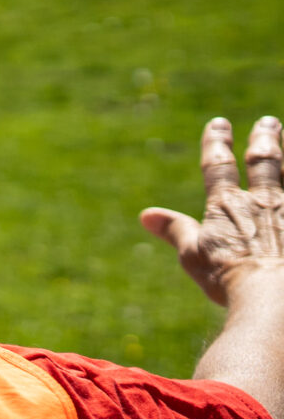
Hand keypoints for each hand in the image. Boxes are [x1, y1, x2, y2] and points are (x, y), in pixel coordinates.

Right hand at [142, 116, 283, 306]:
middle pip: (264, 162)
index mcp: (227, 206)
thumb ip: (175, 231)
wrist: (276, 296)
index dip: (217, 143)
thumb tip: (147, 215)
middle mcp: (263, 202)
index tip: (219, 123)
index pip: (219, 166)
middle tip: (270, 123)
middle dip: (264, 139)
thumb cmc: (230, 280)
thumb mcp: (193, 256)